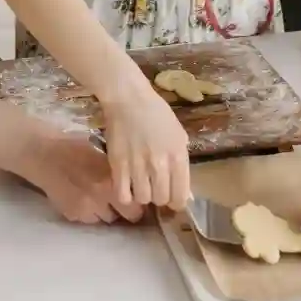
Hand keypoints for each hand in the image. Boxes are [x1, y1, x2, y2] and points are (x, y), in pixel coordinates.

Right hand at [22, 130, 144, 225]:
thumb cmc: (73, 146)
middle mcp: (102, 197)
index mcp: (111, 179)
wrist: (42, 154)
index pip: (138, 203)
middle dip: (127, 210)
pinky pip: (89, 219)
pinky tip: (82, 197)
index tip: (138, 196)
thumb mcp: (103, 155)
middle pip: (128, 216)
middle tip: (123, 200)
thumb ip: (118, 172)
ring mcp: (86, 209)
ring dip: (108, 211)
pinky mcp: (73, 215)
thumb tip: (137, 183)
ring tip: (100, 197)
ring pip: (108, 219)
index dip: (139, 200)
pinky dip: (89, 212)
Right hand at [101, 81, 190, 208]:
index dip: (176, 202)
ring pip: (143, 199)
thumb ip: (181, 162)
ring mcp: (138, 166)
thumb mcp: (178, 134)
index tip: (171, 198)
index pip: (181, 196)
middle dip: (159, 197)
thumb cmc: (156, 113)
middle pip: (161, 199)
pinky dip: (125, 195)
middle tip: (154, 187)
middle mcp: (160, 164)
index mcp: (178, 156)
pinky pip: (123, 195)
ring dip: (142, 195)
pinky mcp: (118, 165)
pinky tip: (126, 186)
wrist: (128, 98)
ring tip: (140, 184)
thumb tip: (182, 189)